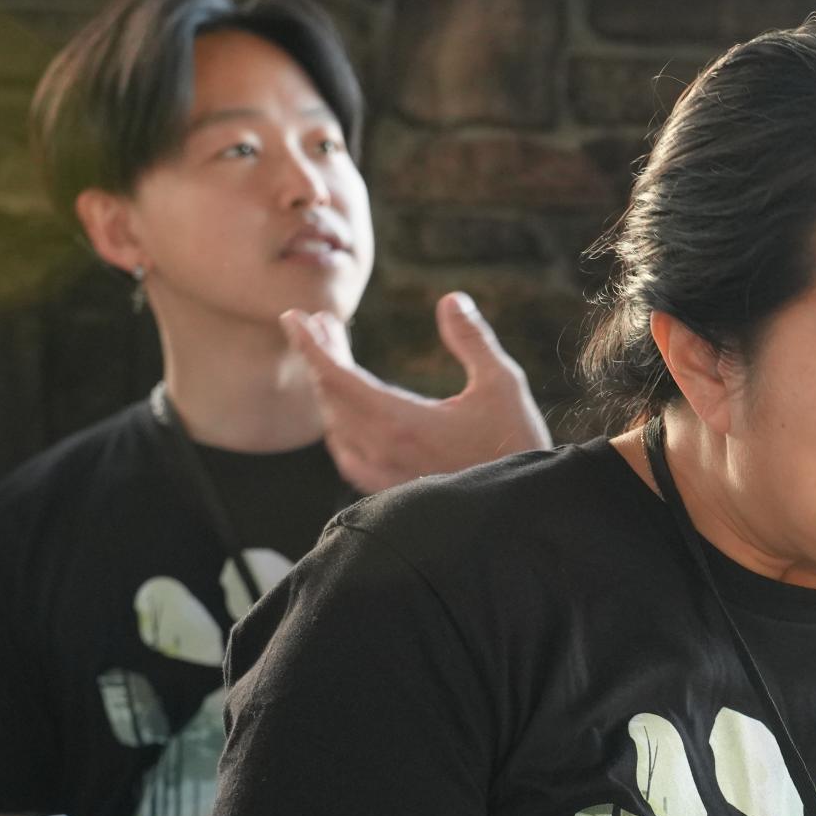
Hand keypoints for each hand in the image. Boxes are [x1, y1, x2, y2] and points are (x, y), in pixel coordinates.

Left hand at [283, 294, 549, 494]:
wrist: (523, 516)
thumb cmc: (517, 449)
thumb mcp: (503, 386)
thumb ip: (472, 340)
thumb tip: (451, 300)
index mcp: (400, 420)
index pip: (334, 375)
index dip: (309, 343)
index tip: (292, 316)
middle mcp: (381, 449)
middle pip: (330, 395)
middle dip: (321, 355)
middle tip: (324, 326)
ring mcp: (383, 475)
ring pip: (336, 425)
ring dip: (330, 388)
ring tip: (337, 360)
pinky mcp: (392, 491)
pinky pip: (348, 454)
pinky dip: (340, 424)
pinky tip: (348, 415)